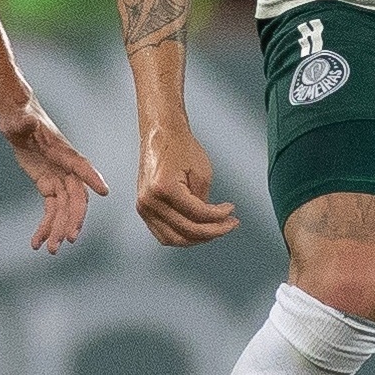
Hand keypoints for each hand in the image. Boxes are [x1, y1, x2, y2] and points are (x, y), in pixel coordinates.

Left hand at [0, 96, 109, 253]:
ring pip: (65, 210)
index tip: (104, 191)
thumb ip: (22, 121)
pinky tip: (36, 244)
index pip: (80, 165)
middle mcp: (66, 168)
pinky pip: (51, 211)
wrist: (18, 120)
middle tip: (68, 239)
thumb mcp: (17, 118)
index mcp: (63, 151)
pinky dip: (45, 227)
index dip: (92, 177)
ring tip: (50, 250)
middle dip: (74, 218)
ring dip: (59, 229)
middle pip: (76, 197)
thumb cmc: (19, 115)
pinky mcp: (49, 187)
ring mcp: (59, 179)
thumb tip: (27, 120)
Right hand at [136, 122, 238, 245]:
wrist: (160, 135)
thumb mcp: (202, 172)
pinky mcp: (143, 209)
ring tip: (214, 230)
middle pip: (186, 231)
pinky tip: (197, 229)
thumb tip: (209, 221)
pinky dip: (181, 235)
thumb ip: (204, 202)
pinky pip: (163, 233)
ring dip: (196, 239)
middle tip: (228, 225)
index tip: (231, 212)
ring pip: (173, 238)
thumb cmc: (180, 147)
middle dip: (212, 232)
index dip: (219, 217)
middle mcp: (150, 201)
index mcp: (164, 188)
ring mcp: (143, 206)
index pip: (197, 214)